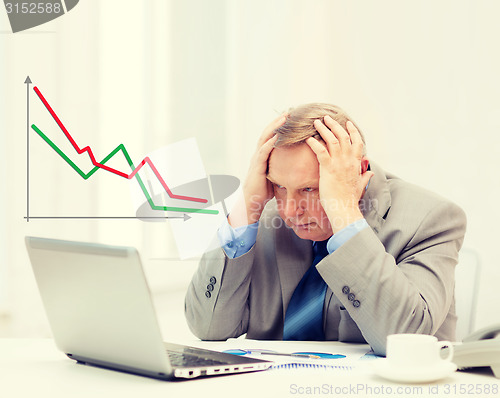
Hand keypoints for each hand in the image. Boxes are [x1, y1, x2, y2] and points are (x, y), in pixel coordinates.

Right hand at [228, 113, 286, 226]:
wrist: (251, 201)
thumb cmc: (264, 191)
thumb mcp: (276, 176)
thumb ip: (282, 168)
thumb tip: (297, 167)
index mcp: (264, 155)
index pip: (272, 137)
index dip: (280, 127)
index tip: (290, 118)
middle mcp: (259, 154)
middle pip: (268, 133)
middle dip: (278, 122)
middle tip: (289, 112)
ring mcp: (257, 159)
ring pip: (265, 138)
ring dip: (275, 127)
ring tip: (284, 118)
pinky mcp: (257, 166)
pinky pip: (263, 152)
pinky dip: (270, 143)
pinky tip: (277, 136)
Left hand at [306, 115, 372, 232]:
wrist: (344, 209)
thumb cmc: (349, 199)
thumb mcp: (360, 186)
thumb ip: (365, 177)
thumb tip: (371, 172)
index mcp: (355, 163)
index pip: (357, 142)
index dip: (352, 131)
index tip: (347, 123)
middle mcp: (348, 161)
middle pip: (343, 137)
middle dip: (335, 125)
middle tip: (326, 118)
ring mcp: (339, 164)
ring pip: (333, 140)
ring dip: (324, 129)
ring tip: (316, 122)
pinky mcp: (328, 169)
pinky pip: (321, 151)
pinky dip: (314, 143)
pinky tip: (308, 138)